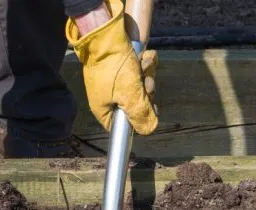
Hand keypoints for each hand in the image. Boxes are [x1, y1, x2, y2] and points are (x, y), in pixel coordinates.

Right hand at [66, 0, 157, 134]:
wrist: (105, 34)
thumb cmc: (112, 67)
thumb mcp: (129, 95)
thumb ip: (141, 115)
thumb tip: (150, 130)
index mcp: (105, 110)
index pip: (125, 126)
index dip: (140, 118)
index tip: (150, 108)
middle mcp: (110, 98)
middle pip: (137, 104)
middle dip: (145, 92)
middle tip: (144, 84)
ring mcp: (117, 81)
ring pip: (140, 85)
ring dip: (147, 75)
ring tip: (140, 65)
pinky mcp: (123, 66)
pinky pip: (140, 70)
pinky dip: (145, 63)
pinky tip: (142, 58)